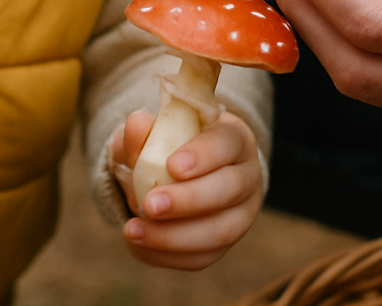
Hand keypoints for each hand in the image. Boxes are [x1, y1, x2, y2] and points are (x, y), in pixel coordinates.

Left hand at [108, 109, 262, 269]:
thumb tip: (137, 123)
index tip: (172, 166)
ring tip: (134, 230)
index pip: (227, 143)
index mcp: (234, 139)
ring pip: (221, 231)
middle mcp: (247, 177)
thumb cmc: (169, 147)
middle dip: (189, 200)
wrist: (177, 177)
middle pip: (229, 189)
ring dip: (175, 235)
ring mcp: (241, 214)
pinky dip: (168, 255)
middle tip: (150, 204)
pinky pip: (203, 257)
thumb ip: (143, 133)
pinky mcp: (225, 245)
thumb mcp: (152, 135)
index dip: (203, 155)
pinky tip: (139, 244)